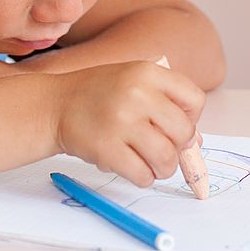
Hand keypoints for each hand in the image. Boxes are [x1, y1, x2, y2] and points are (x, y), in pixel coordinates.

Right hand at [53, 61, 205, 187]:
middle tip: (162, 150)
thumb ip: (164, 103)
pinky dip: (142, 177)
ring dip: (162, 168)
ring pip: (166, 158)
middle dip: (178, 148)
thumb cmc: (97, 95)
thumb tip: (195, 142)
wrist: (54, 105)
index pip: (194, 100)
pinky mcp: (106, 148)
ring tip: (150, 163)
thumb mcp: (132, 82)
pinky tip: (131, 167)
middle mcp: (136, 94)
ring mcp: (121, 121)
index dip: (191, 118)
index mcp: (147, 73)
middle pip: (183, 132)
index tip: (175, 126)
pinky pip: (142, 174)